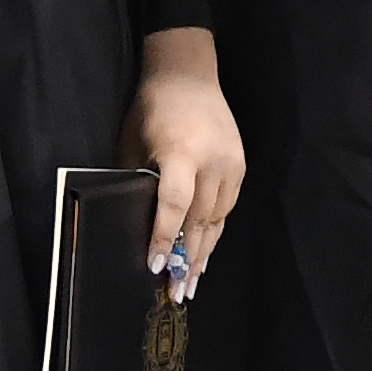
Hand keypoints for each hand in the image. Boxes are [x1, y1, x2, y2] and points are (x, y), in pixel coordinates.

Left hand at [121, 27, 244, 293]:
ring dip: (202, 253)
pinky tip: (203, 253)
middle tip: (175, 294)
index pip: (174, 203)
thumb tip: (134, 226)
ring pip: (216, 219)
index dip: (162, 236)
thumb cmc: (150, 110)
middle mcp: (211, 162)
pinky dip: (213, 233)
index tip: (152, 266)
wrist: (189, 76)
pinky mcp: (239, 167)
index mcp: (181, 153)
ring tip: (190, 284)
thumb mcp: (132, 144)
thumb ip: (139, 183)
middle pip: (199, 220)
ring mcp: (230, 165)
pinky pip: (225, 208)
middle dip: (185, 260)